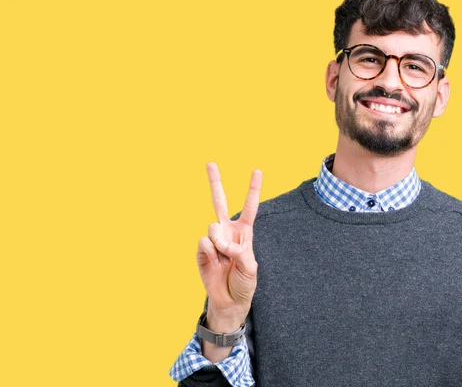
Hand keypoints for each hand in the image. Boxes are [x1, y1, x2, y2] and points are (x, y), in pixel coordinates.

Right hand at [196, 162, 261, 330]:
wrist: (229, 301)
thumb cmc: (244, 283)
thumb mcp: (250, 268)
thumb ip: (240, 252)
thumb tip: (222, 243)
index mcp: (244, 232)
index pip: (250, 207)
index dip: (253, 189)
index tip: (257, 170)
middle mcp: (227, 231)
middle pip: (220, 202)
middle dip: (215, 182)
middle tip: (210, 163)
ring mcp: (213, 240)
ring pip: (213, 227)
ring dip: (220, 244)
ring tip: (224, 259)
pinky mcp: (201, 250)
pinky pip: (203, 242)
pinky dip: (210, 252)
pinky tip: (214, 262)